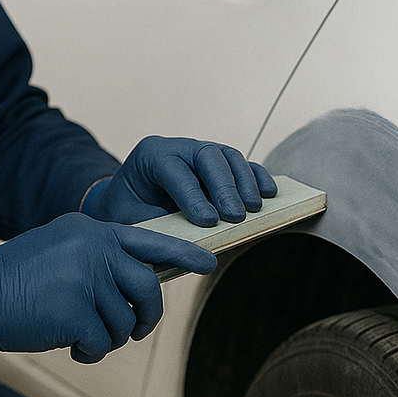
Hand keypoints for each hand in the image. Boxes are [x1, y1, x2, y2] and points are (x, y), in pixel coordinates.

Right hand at [0, 211, 215, 363]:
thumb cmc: (14, 278)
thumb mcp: (58, 249)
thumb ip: (96, 255)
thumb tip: (139, 280)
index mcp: (89, 229)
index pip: (147, 239)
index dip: (181, 254)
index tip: (207, 262)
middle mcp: (91, 247)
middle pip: (147, 286)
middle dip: (146, 315)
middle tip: (135, 329)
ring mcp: (84, 276)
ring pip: (124, 320)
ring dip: (107, 336)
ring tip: (76, 331)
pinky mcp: (74, 310)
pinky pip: (102, 342)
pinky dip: (87, 350)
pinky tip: (65, 341)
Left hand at [84, 136, 276, 226]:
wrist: (129, 203)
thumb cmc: (129, 212)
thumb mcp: (132, 220)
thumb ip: (156, 228)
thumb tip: (184, 247)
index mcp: (151, 156)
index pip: (174, 168)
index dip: (191, 194)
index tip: (207, 220)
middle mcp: (177, 148)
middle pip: (206, 155)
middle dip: (223, 186)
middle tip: (234, 216)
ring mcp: (200, 154)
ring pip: (228, 156)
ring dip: (244, 182)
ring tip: (253, 209)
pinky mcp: (220, 166)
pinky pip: (243, 165)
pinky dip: (257, 177)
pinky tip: (268, 194)